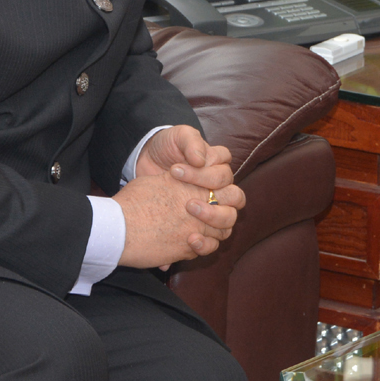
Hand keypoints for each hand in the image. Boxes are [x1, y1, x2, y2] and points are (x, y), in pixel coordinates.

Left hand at [115, 127, 244, 266]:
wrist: (144, 164)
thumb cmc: (166, 147)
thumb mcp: (178, 136)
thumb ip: (191, 142)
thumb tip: (201, 160)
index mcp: (218, 166)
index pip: (224, 173)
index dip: (205, 174)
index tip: (175, 170)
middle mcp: (219, 188)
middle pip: (235, 198)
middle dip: (214, 200)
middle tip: (188, 202)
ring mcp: (211, 207)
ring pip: (229, 220)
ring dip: (213, 220)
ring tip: (188, 215)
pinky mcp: (198, 224)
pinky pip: (213, 240)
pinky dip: (205, 244)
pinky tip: (189, 240)